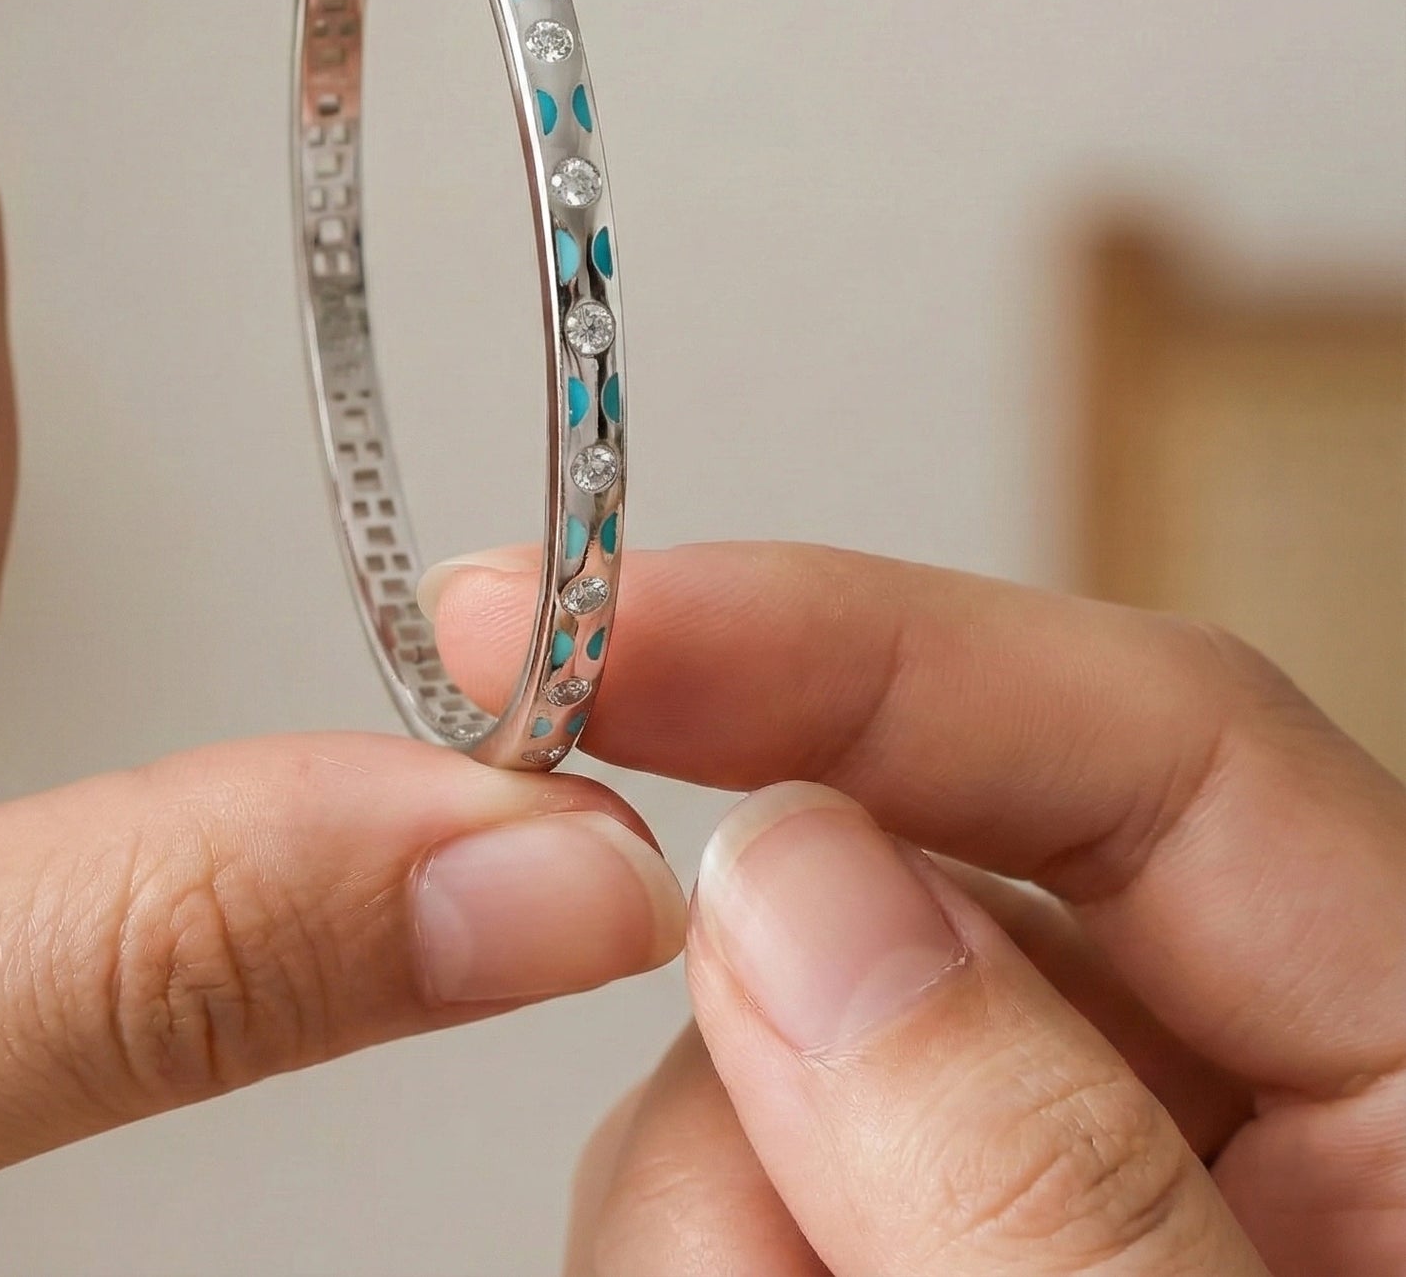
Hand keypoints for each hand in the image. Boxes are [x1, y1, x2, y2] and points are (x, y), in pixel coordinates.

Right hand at [430, 543, 1405, 1272]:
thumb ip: (1041, 1182)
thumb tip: (792, 880)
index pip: (1155, 735)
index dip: (859, 639)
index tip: (592, 621)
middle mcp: (1245, 1102)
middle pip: (919, 891)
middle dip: (738, 1005)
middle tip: (642, 1135)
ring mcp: (1056, 1182)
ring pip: (786, 1042)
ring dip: (707, 1192)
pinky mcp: (920, 1242)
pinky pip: (750, 1175)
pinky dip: (701, 1249)